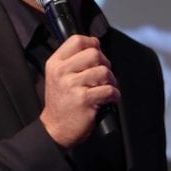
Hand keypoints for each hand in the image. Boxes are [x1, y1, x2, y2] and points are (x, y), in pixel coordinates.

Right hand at [39, 33, 119, 147]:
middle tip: (103, 75)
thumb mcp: (57, 76)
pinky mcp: (84, 100)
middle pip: (94, 54)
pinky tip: (109, 99)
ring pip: (104, 71)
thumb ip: (72, 60)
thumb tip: (95, 46)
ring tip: (106, 87)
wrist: (55, 129)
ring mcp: (72, 86)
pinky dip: (114, 95)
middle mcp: (62, 72)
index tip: (97, 52)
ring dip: (111, 80)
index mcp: (55, 63)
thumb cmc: (61, 102)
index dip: (92, 44)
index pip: (77, 40)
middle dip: (105, 63)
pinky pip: (109, 90)